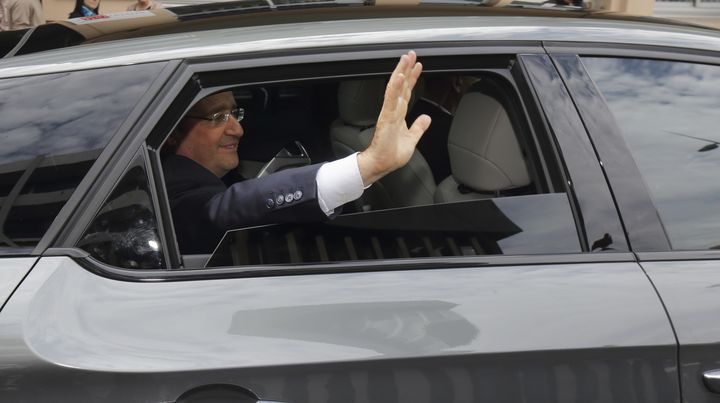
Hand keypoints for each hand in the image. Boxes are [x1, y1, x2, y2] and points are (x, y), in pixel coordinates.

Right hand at [357, 50, 430, 185]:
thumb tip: (426, 118)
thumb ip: (418, 128)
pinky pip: (391, 99)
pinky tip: (399, 76)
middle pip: (401, 85)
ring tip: (405, 58)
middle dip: (406, 68)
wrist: (381, 165)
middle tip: (411, 54)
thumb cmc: (391, 155)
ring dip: (401, 72)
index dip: (412, 78)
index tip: (418, 66)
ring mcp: (389, 112)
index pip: (406, 91)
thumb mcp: (412, 139)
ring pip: (395, 88)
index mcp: (399, 114)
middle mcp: (393, 110)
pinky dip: (395, 87)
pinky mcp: (386, 118)